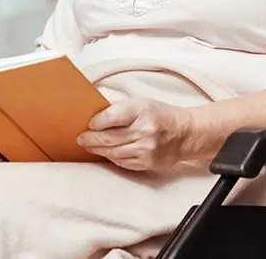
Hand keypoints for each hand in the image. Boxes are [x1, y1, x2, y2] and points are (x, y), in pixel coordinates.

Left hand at [77, 99, 193, 172]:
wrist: (185, 133)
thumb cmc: (160, 114)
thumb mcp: (142, 103)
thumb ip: (119, 107)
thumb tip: (95, 111)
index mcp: (142, 110)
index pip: (112, 116)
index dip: (96, 122)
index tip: (88, 124)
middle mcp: (144, 130)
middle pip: (109, 138)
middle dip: (91, 139)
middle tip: (80, 138)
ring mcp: (146, 149)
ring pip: (113, 152)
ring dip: (98, 150)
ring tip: (89, 146)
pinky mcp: (147, 163)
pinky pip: (122, 162)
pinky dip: (112, 157)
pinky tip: (106, 153)